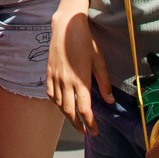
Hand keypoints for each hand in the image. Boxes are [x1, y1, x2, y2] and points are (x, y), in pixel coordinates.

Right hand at [47, 8, 110, 134]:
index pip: (85, 109)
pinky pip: (50, 93)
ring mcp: (55, 77)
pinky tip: (61, 104)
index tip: (95, 130)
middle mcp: (66, 81)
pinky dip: (55, 102)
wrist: (66, 26)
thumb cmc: (86, 42)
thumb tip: (110, 100)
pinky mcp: (48, 72)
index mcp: (80, 79)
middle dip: (77, 124)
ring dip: (66, 115)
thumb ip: (104, 82)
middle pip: (69, 111)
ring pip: (58, 104)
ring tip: (74, 120)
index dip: (90, 123)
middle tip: (85, 131)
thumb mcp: (99, 61)